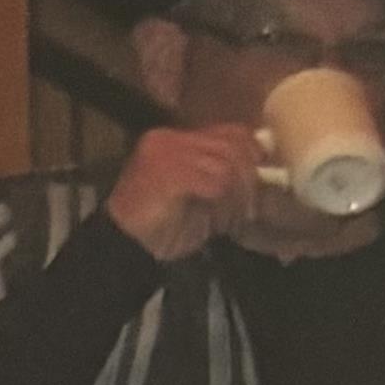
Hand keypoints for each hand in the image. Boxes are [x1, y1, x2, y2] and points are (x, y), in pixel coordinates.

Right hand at [108, 120, 275, 261]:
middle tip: (249, 208)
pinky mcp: (171, 173)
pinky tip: (223, 221)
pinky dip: (226, 203)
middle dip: (248, 176)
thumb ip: (219, 177)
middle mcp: (172, 138)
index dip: (251, 150)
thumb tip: (260, 172)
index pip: (227, 131)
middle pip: (232, 143)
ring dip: (238, 194)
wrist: (121, 253)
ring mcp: (168, 153)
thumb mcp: (196, 198)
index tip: (263, 175)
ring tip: (234, 219)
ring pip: (227, 162)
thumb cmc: (160, 231)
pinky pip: (216, 181)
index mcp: (175, 139)